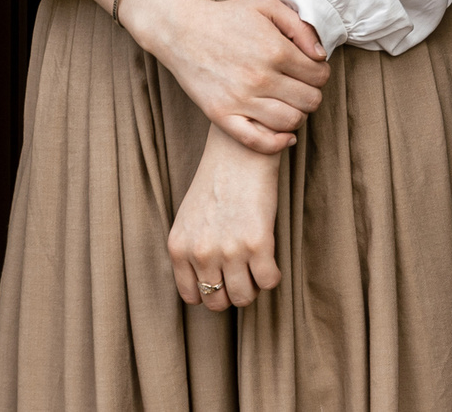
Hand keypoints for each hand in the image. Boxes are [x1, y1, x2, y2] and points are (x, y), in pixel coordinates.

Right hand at [82, 0, 329, 152]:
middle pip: (310, 101)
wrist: (182, 30)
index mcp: (277, 50)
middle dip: (312, 94)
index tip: (311, 71)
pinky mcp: (222, 115)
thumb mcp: (269, 7)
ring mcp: (241, 99)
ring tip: (290, 104)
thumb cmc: (227, 17)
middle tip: (301, 87)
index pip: (319, 75)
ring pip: (291, 122)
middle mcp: (261, 78)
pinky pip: (257, 141)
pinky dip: (277, 143)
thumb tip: (321, 56)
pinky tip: (285, 136)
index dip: (320, 73)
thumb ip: (301, 27)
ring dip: (298, 115)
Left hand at [170, 125, 281, 311]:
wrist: (240, 149)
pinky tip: (272, 262)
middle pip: (218, 302)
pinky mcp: (258, 242)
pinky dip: (272, 277)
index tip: (223, 281)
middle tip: (243, 275)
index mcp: (179, 248)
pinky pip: (268, 281)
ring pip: (244, 297)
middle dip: (232, 293)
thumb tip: (209, 280)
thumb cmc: (218, 180)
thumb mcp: (190, 218)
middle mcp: (201, 253)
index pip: (192, 297)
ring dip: (253, 287)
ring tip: (257, 269)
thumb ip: (193, 249)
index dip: (210, 293)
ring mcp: (229, 250)